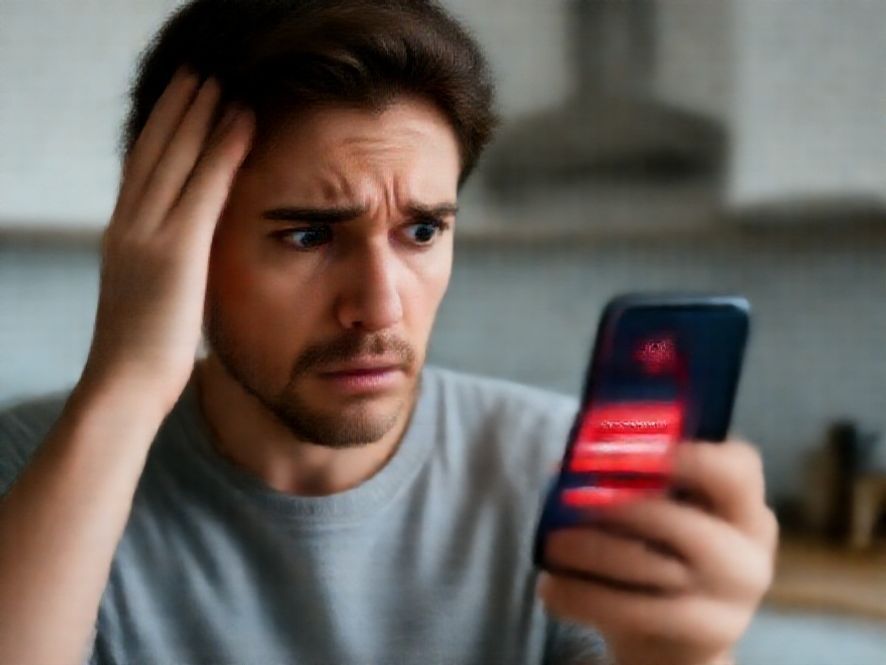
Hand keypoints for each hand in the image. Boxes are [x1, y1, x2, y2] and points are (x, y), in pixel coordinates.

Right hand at [79, 67, 253, 411]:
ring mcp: (148, 235)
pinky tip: (243, 123)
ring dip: (202, 115)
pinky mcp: (175, 251)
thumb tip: (185, 258)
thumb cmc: (143, 355)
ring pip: (178, 159)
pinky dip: (224, 151)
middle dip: (179, 109)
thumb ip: (165, 268)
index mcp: (123, 237)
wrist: (125, 386)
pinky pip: (205, 188)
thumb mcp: (152, 297)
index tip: (182, 102)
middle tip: (200, 74)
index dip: (162, 131)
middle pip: (155, 151)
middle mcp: (129, 225)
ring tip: (223, 82)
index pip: (143, 170)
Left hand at [537, 440, 777, 664]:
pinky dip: (583, 597)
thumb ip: (631, 483)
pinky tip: (551, 589)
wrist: (678, 641)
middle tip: (571, 502)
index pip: (738, 468)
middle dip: (621, 509)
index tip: (639, 450)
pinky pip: (635, 611)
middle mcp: (749, 549)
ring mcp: (733, 597)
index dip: (691, 456)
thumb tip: (565, 465)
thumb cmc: (661, 555)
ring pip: (653, 566)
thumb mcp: (661, 515)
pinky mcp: (706, 634)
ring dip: (590, 551)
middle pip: (686, 522)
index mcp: (742, 505)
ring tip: (553, 546)